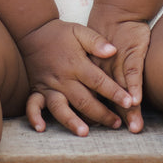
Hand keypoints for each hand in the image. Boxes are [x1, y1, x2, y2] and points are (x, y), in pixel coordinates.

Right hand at [18, 19, 133, 136]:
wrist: (33, 31)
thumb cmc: (61, 33)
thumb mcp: (80, 31)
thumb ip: (96, 41)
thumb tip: (113, 51)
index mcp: (75, 63)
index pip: (98, 81)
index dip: (115, 92)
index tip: (129, 102)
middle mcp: (62, 78)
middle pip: (83, 100)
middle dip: (101, 114)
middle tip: (116, 124)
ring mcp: (48, 86)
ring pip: (60, 107)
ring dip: (72, 121)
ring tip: (85, 132)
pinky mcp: (36, 90)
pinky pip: (32, 106)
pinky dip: (34, 117)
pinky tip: (41, 128)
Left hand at [87, 2, 150, 132]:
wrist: (117, 10)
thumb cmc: (108, 33)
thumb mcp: (97, 51)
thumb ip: (98, 72)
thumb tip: (100, 95)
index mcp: (97, 72)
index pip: (98, 97)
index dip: (101, 114)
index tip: (103, 131)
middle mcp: (106, 71)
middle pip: (112, 98)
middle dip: (120, 118)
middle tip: (127, 134)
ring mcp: (119, 63)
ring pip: (123, 89)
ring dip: (129, 109)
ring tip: (135, 126)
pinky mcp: (132, 54)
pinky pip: (132, 73)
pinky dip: (134, 87)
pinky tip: (136, 100)